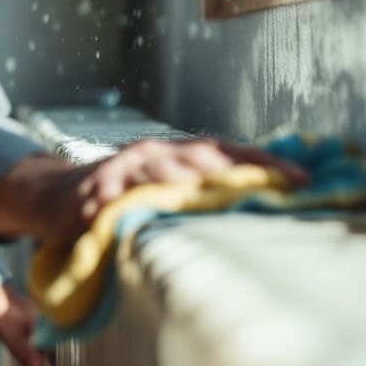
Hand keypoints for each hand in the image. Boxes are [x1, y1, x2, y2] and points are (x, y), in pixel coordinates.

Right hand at [0, 138, 307, 245]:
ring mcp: (129, 165)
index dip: (267, 165)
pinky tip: (131, 204)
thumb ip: (206, 201)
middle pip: (206, 156)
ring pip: (163, 168)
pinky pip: (114, 189)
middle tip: (273, 185)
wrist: (61, 196)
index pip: (233, 155)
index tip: (304, 181)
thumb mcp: (169, 199)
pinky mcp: (98, 183)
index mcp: (184, 156)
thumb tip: (263, 212)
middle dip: (240, 170)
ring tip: (213, 189)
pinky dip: (122, 196)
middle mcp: (161, 153)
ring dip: (186, 177)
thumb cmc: (127, 200)